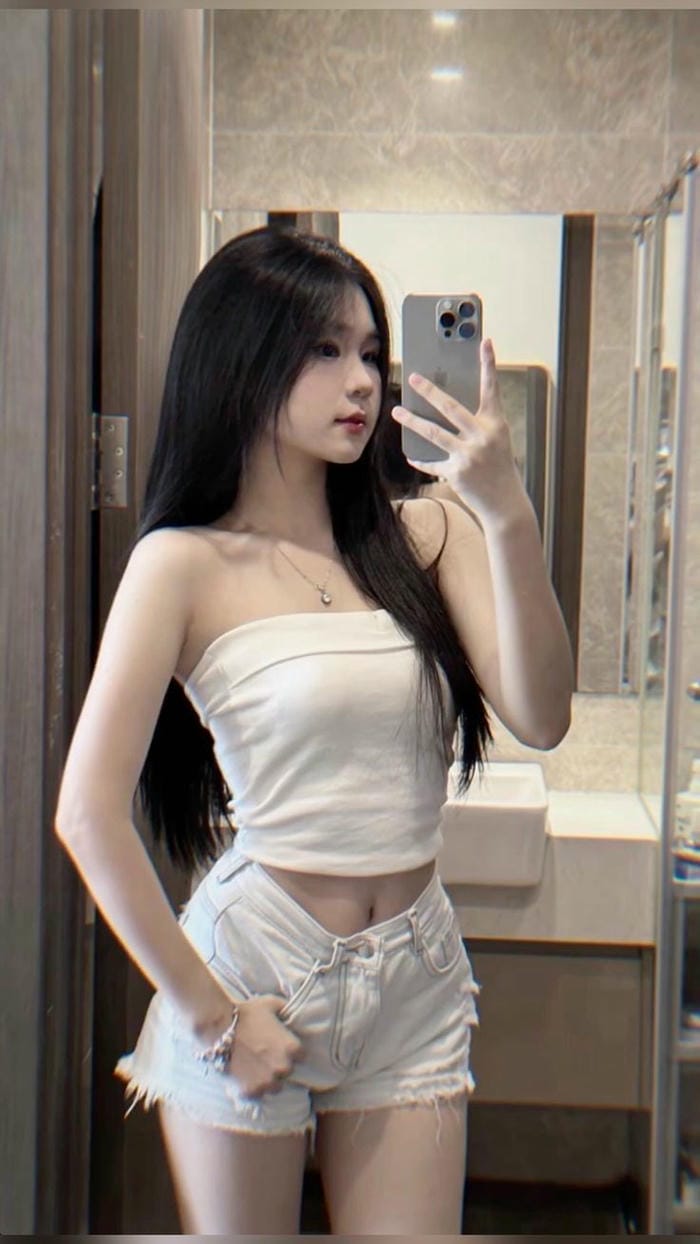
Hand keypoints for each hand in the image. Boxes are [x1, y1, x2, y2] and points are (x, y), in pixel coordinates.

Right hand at [225, 995, 303, 1099]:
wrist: (221, 1026)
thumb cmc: (248, 1012)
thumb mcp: (272, 1003)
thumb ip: (286, 1010)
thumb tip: (291, 1013)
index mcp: (292, 1048)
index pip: (301, 1055)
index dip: (291, 1050)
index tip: (281, 1046)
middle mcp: (283, 1067)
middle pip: (288, 1071)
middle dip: (280, 1064)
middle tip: (266, 1055)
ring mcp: (267, 1081)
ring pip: (275, 1087)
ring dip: (269, 1079)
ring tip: (257, 1068)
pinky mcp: (251, 1090)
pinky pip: (257, 1094)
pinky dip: (252, 1087)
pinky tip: (246, 1077)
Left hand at [391, 338, 525, 524]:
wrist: (506, 503)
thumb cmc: (499, 468)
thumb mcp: (495, 441)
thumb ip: (476, 425)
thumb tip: (446, 410)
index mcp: (496, 424)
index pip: (491, 389)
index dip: (488, 365)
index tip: (485, 342)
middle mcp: (483, 436)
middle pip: (450, 407)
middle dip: (429, 391)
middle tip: (412, 378)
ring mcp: (469, 454)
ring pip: (433, 432)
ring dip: (411, 421)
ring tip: (396, 411)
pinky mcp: (456, 472)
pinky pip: (432, 462)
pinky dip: (421, 460)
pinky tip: (411, 456)